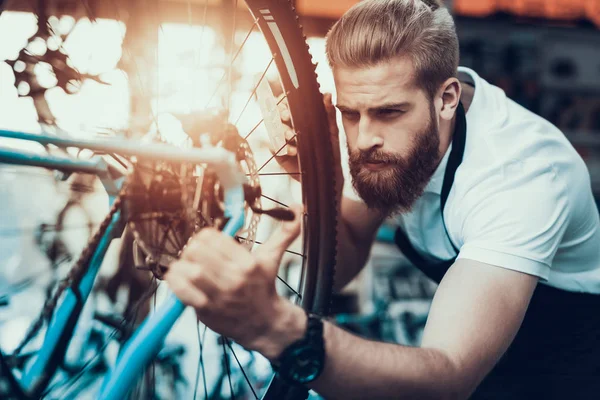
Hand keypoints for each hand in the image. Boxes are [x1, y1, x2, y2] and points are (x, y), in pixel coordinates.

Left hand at [165, 205, 306, 358]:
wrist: (266, 324)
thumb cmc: (264, 287)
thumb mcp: (273, 257)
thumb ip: (284, 232)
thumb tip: (298, 206)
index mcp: (249, 263)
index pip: (213, 237)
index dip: (205, 236)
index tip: (206, 242)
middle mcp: (235, 279)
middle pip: (198, 252)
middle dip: (192, 249)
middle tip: (194, 254)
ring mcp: (220, 296)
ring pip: (189, 271)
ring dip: (182, 265)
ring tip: (186, 266)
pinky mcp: (207, 311)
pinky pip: (183, 292)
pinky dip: (176, 282)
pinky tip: (180, 279)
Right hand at [276, 92, 339, 183]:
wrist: (328, 172)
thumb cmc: (329, 148)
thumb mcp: (331, 130)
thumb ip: (328, 113)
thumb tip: (327, 95)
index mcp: (299, 117)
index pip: (285, 103)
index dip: (283, 102)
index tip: (289, 106)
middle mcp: (288, 126)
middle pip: (275, 113)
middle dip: (280, 114)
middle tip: (287, 117)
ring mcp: (282, 139)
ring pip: (274, 129)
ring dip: (282, 131)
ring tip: (293, 137)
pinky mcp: (279, 153)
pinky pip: (274, 147)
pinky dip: (283, 148)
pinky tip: (294, 152)